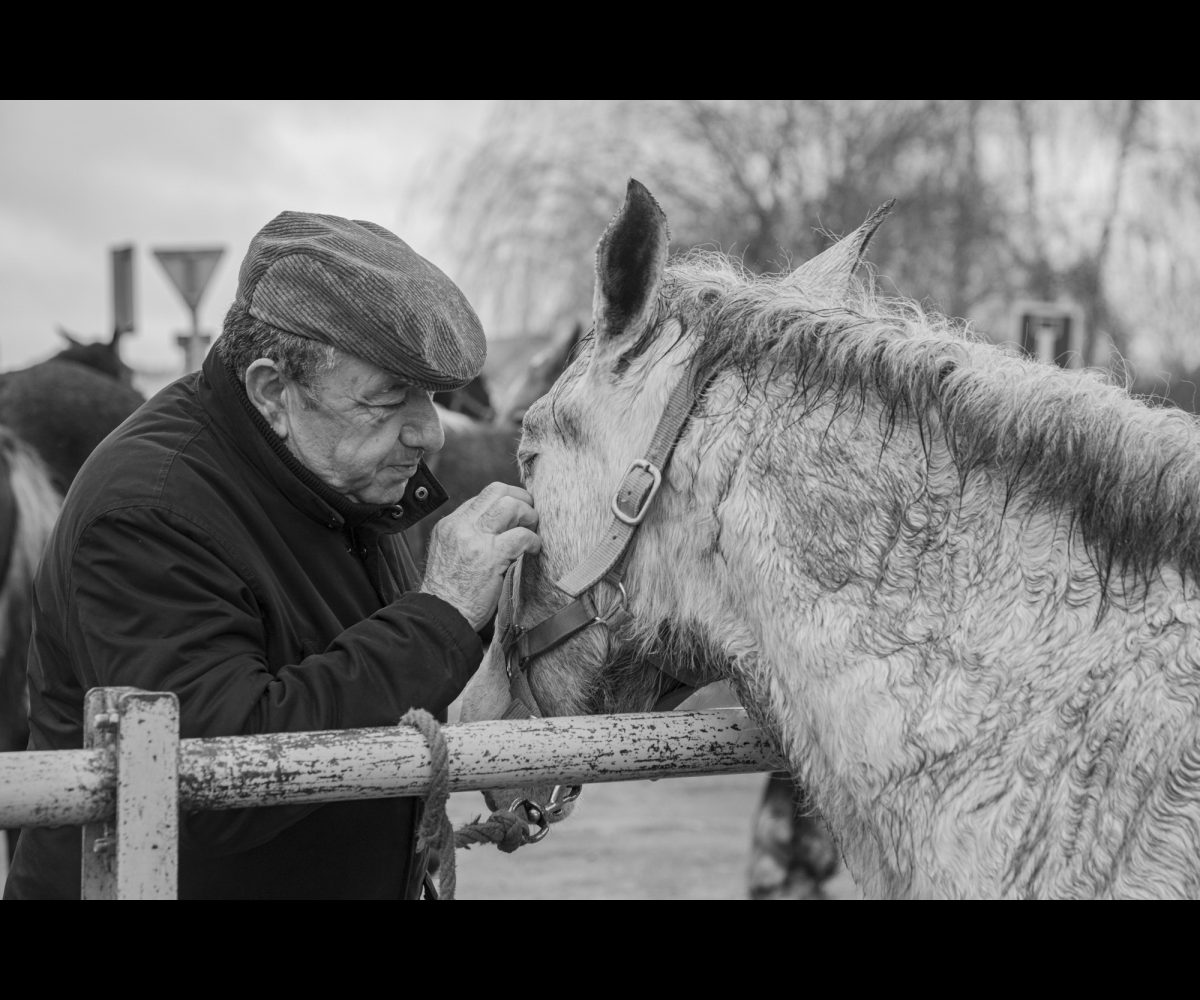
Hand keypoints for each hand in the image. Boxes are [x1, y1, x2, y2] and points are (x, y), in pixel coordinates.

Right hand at [419, 482, 540, 630]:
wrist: (441, 616)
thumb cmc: (449, 594)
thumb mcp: (449, 555)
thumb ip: (468, 537)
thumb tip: (496, 527)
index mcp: (450, 525)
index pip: (482, 496)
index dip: (506, 500)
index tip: (517, 513)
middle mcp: (460, 526)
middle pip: (497, 491)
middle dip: (521, 499)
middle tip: (530, 515)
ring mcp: (475, 539)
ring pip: (511, 506)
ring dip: (529, 516)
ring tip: (532, 531)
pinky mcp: (491, 557)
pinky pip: (521, 536)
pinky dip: (533, 541)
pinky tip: (534, 550)